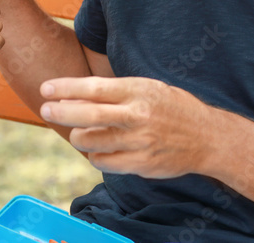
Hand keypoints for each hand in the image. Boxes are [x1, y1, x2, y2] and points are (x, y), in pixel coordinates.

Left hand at [39, 76, 214, 178]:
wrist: (208, 138)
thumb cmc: (172, 107)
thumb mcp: (148, 88)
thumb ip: (115, 92)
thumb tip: (74, 96)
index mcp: (139, 91)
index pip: (94, 88)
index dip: (66, 88)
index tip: (46, 89)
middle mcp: (138, 116)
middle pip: (88, 115)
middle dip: (61, 112)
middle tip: (46, 110)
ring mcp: (139, 142)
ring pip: (91, 142)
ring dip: (78, 136)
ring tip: (80, 132)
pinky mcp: (141, 165)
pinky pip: (103, 162)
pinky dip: (95, 155)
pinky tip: (99, 149)